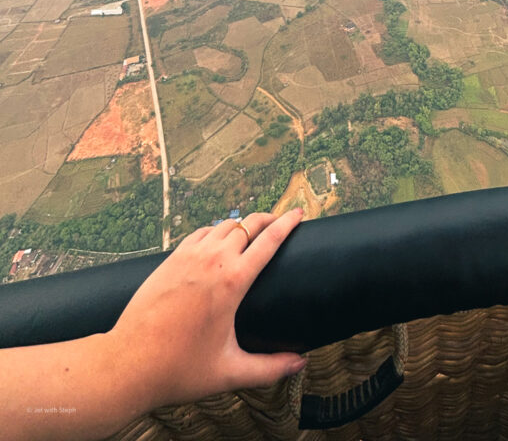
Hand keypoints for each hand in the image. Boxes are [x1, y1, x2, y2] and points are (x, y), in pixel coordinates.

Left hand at [108, 208, 306, 409]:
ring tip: (253, 230)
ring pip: (223, 224)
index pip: (268, 240)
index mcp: (232, 282)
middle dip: (268, 218)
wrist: (129, 362)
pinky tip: (218, 238)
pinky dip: (216, 230)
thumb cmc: (179, 368)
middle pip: (248, 224)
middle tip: (281, 220)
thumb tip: (300, 362)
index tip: (300, 213)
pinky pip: (200, 232)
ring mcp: (188, 256)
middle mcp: (212, 260)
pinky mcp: (170, 259)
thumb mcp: (230, 372)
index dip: (287, 223)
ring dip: (242, 223)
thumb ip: (269, 368)